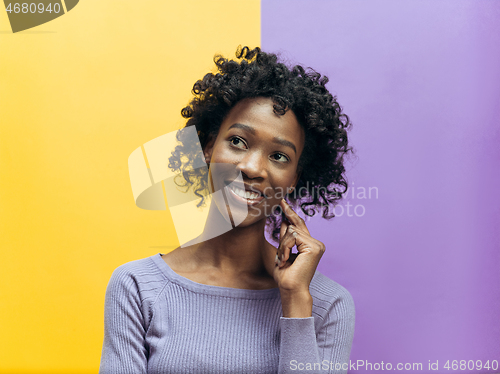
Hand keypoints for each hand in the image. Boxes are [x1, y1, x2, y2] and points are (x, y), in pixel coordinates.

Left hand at [273, 199, 325, 316]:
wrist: (291, 289)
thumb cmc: (286, 276)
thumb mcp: (283, 252)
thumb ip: (286, 238)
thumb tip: (285, 221)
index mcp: (311, 245)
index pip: (300, 225)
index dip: (291, 213)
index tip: (283, 202)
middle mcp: (317, 244)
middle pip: (295, 226)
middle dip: (284, 232)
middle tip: (282, 232)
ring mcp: (317, 245)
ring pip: (292, 231)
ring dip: (282, 246)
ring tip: (283, 260)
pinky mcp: (314, 247)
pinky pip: (293, 236)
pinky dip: (285, 247)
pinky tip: (286, 259)